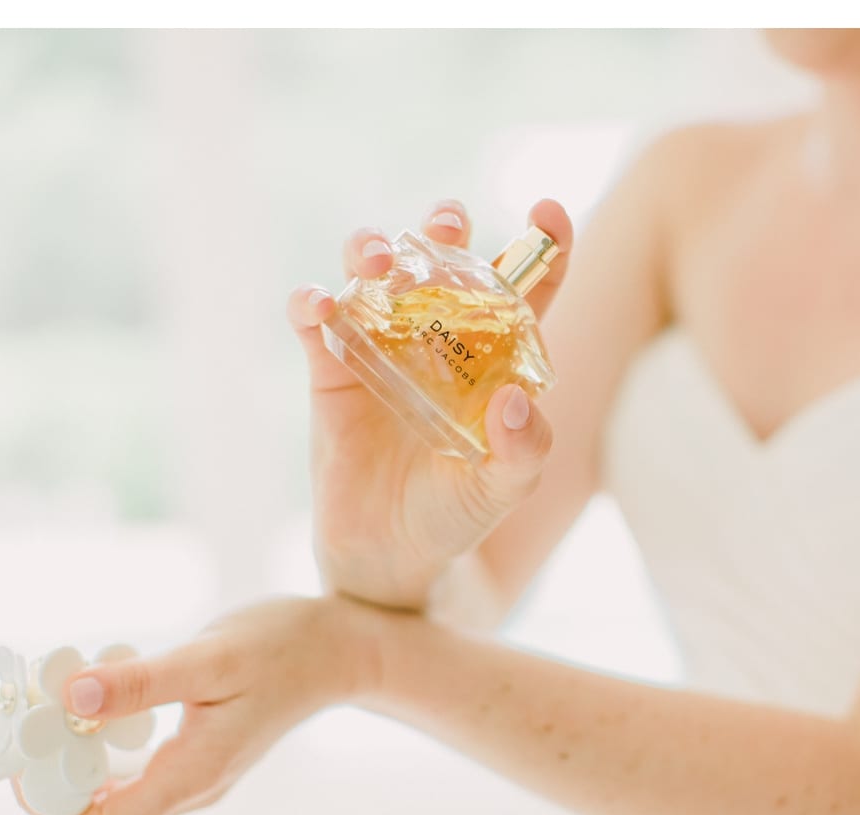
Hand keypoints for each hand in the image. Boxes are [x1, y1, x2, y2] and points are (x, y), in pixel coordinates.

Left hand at [12, 595, 383, 814]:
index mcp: (195, 774)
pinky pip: (129, 775)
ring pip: (110, 801)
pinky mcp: (195, 757)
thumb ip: (143, 682)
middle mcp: (191, 789)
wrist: (342, 650)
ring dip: (70, 765)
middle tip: (33, 724)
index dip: (50, 805)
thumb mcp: (213, 655)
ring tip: (55, 708)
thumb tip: (70, 697)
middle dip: (50, 783)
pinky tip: (94, 703)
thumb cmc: (285, 647)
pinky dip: (97, 748)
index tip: (30, 750)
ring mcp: (194, 777)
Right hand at [288, 198, 572, 609]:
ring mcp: (382, 346)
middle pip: (442, 260)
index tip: (548, 212)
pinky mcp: (331, 370)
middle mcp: (438, 337)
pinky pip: (317, 321)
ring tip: (382, 261)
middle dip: (443, 228)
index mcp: (493, 355)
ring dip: (375, 250)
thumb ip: (522, 451)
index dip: (543, 246)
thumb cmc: (456, 514)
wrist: (389, 556)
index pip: (525, 288)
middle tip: (445, 227)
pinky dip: (312, 302)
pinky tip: (319, 304)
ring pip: (374, 273)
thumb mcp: (502, 489)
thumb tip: (514, 400)